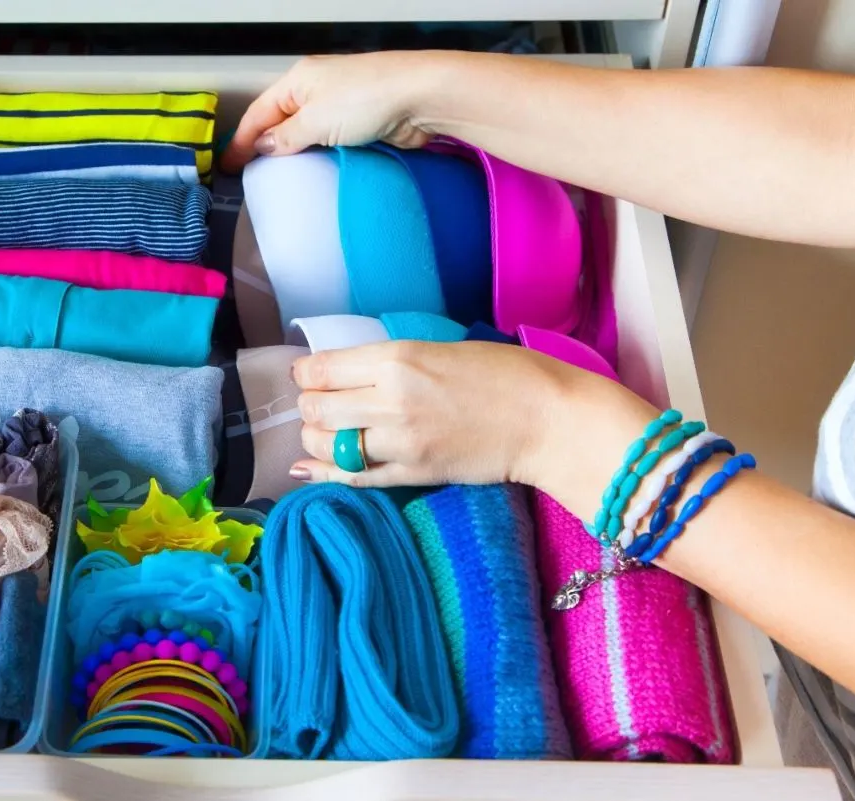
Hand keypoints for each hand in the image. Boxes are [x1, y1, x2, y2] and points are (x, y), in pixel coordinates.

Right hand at [220, 52, 443, 172]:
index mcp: (298, 81)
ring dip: (291, 157)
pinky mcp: (359, 125)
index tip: (228, 166)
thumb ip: (285, 137)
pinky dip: (316, 160)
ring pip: (305, 136)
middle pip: (280, 122)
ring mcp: (338, 107)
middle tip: (247, 177)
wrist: (420, 98)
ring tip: (274, 182)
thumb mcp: (315, 120)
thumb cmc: (366, 98)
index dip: (241, 140)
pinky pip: (328, 145)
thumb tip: (262, 147)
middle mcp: (316, 91)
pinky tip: (309, 177)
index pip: (259, 113)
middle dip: (263, 148)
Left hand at [288, 340, 570, 487]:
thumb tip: (351, 371)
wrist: (548, 422)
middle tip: (320, 403)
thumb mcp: (441, 348)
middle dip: (310, 405)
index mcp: (397, 360)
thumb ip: (393, 361)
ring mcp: (399, 443)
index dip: (305, 372)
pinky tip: (308, 471)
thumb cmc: (507, 374)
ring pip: (325, 445)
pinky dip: (324, 475)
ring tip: (327, 432)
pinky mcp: (411, 475)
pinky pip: (352, 478)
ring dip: (316, 438)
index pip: (322, 369)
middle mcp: (390, 400)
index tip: (308, 374)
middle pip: (316, 408)